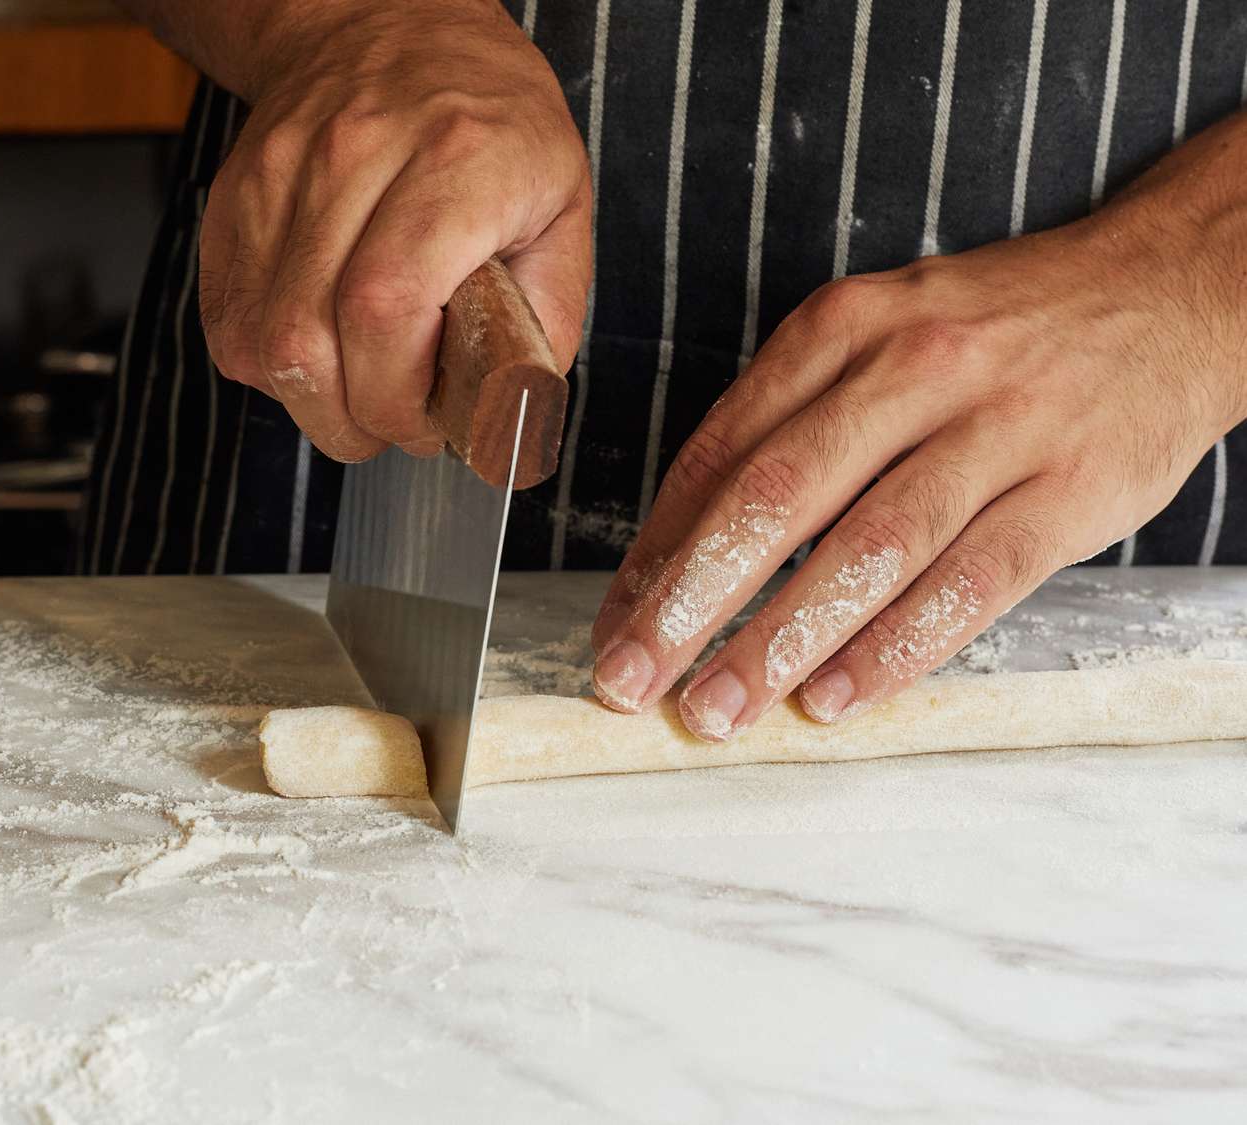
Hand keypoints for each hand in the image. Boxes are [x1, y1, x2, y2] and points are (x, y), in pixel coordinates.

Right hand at [198, 0, 591, 461]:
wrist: (387, 23)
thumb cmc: (489, 119)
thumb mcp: (563, 206)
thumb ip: (547, 317)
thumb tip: (511, 409)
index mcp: (455, 160)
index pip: (387, 308)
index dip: (397, 397)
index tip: (426, 423)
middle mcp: (356, 158)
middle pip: (309, 342)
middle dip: (352, 420)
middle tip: (392, 422)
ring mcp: (280, 175)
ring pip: (258, 342)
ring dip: (309, 402)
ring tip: (356, 393)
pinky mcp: (233, 199)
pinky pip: (227, 321)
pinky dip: (268, 365)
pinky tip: (318, 352)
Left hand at [590, 112, 1246, 738]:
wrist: (1171, 293)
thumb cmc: (995, 332)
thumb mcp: (879, 335)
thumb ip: (788, 422)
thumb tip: (683, 545)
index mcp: (844, 326)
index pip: (724, 448)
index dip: (657, 545)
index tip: (617, 620)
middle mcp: (914, 368)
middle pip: (778, 499)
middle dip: (690, 601)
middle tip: (631, 678)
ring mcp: (999, 428)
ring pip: (869, 549)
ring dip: (780, 641)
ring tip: (717, 708)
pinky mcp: (1071, 492)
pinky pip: (969, 585)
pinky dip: (895, 651)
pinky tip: (834, 698)